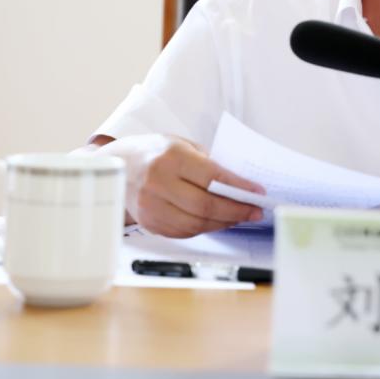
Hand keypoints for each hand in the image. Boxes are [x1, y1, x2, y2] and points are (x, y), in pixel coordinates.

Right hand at [94, 134, 266, 237]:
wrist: (121, 166)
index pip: (212, 177)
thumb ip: (210, 164)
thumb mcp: (184, 146)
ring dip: (223, 223)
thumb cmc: (159, 153)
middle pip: (205, 206)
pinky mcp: (149, 222)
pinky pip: (183, 232)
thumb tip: (241, 186)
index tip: (258, 193)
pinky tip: (217, 222)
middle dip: (236, 211)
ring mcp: (151, 206)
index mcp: (171, 158)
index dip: (239, 188)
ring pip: (195, 224)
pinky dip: (204, 228)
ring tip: (239, 217)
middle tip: (254, 211)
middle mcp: (158, 183)